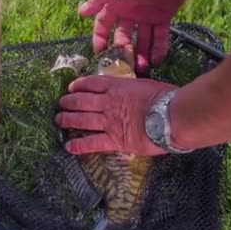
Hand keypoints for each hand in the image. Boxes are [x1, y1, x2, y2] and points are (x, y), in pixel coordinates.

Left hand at [54, 75, 176, 155]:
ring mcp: (109, 122)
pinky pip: (92, 143)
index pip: (92, 83)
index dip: (79, 84)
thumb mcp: (147, 85)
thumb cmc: (167, 98)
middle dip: (69, 102)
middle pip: (82, 100)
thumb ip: (135, 89)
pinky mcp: (114, 140)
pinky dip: (78, 145)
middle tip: (61, 103)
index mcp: (118, 87)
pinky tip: (68, 146)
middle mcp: (109, 103)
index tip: (72, 87)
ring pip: (81, 120)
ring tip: (59, 120)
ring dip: (67, 119)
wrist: (172, 116)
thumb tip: (137, 92)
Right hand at [79, 0, 191, 71]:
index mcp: (116, 4)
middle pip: (123, 36)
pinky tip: (156, 60)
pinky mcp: (163, 18)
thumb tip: (81, 12)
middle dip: (123, 50)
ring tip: (140, 68)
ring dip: (141, 54)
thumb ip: (98, 0)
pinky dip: (158, 49)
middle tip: (124, 64)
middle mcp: (129, 12)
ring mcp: (147, 16)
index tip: (99, 53)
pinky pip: (160, 37)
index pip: (103, 25)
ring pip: (142, 40)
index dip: (100, 38)